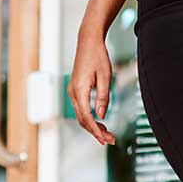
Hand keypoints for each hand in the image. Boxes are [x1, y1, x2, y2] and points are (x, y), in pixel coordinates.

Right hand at [68, 30, 115, 145]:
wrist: (88, 42)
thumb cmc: (97, 56)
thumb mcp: (105, 77)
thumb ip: (104, 97)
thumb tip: (101, 115)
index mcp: (79, 90)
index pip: (86, 117)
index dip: (96, 130)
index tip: (105, 138)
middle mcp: (73, 92)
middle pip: (82, 119)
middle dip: (95, 132)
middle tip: (110, 139)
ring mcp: (73, 90)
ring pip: (80, 115)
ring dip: (92, 126)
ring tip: (106, 133)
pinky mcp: (75, 88)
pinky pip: (80, 108)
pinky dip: (89, 117)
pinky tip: (99, 121)